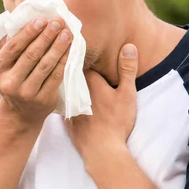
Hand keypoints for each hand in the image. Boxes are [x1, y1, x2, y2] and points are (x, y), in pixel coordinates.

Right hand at [0, 17, 72, 127]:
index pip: (14, 47)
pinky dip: (64, 61)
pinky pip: (56, 76)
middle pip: (31, 55)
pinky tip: (69, 50)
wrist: (19, 114)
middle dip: (46, 36)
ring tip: (67, 33)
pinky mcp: (43, 100)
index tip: (42, 19)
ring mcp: (26, 93)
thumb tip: (20, 21)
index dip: (29, 32)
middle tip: (58, 22)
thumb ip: (7, 46)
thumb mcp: (3, 66)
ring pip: (46, 65)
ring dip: (58, 47)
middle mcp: (9, 82)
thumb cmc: (13, 80)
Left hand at [66, 44, 138, 164]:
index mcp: (89, 80)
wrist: (102, 150)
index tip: (75, 39)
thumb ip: (127, 70)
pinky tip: (60, 91)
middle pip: (68, 70)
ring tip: (62, 66)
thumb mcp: (127, 94)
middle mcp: (74, 89)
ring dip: (63, 76)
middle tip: (66, 47)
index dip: (78, 49)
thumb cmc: (116, 121)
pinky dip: (60, 94)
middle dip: (68, 60)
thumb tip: (129, 46)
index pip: (79, 58)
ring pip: (63, 84)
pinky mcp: (65, 116)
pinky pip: (60, 100)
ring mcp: (68, 103)